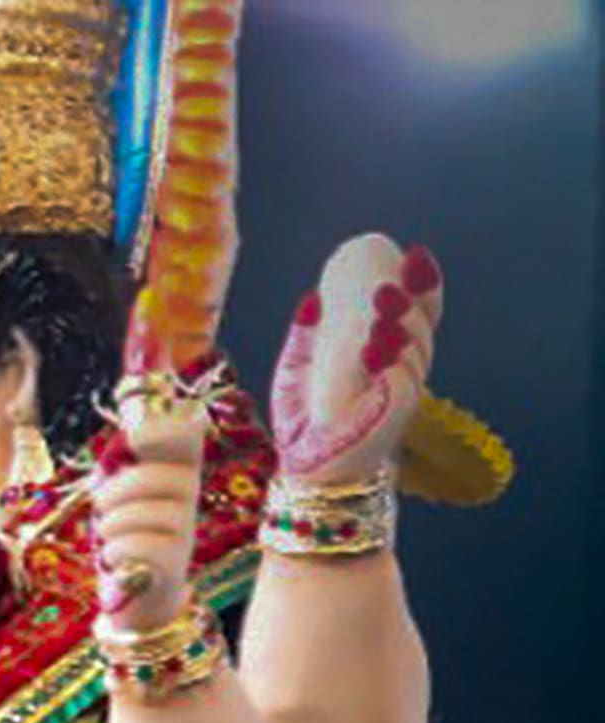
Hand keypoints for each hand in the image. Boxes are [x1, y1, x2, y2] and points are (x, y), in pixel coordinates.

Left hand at [89, 383, 207, 629]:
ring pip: (157, 514)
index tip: (136, 437)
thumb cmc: (123, 538)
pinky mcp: (174, 567)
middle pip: (171, 479)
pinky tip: (111, 557)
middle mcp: (188, 504)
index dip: (167, 431)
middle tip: (100, 503)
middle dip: (123, 487)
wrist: (136, 597)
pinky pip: (147, 548)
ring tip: (105, 534)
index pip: (189, 441)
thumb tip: (121, 446)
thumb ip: (119, 470)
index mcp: (174, 477)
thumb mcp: (116, 497)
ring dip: (115, 522)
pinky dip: (117, 550)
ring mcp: (185, 536)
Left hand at [266, 232, 439, 486]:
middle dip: (414, 299)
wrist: (308, 466)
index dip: (423, 288)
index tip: (415, 257)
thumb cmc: (308, 419)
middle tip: (397, 276)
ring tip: (383, 304)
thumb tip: (310, 300)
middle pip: (421, 326)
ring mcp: (399, 392)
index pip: (415, 314)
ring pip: (416, 350)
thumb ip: (306, 335)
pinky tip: (377, 346)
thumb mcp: (298, 368)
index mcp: (385, 353)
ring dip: (403, 325)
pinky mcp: (394, 416)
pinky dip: (392, 363)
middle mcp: (400, 370)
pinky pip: (402, 384)